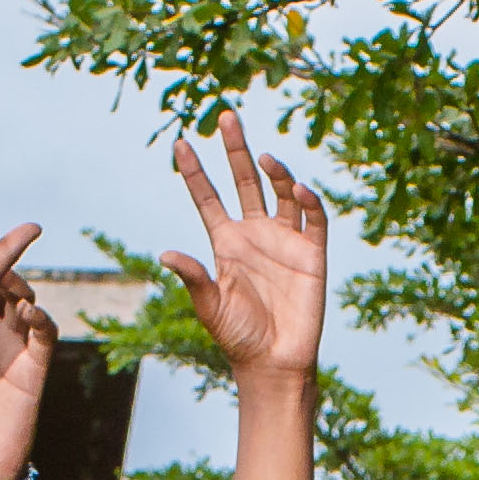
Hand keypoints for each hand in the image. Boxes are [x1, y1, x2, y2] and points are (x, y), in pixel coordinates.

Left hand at [161, 109, 331, 383]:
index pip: (208, 197)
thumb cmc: (238, 337)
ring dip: (275, 172)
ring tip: (266, 157)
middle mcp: (255, 234)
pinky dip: (309, 201)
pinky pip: (313, 219)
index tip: (180, 142)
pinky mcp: (312, 254)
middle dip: (235, 149)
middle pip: (244, 180)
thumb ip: (193, 277)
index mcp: (226, 243)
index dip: (195, 171)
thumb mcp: (210, 306)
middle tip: (226, 116)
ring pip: (280, 193)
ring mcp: (284, 241)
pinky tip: (297, 188)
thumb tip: (165, 253)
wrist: (274, 363)